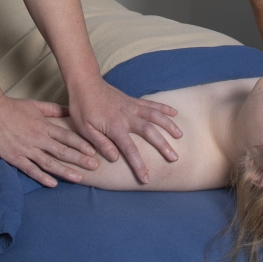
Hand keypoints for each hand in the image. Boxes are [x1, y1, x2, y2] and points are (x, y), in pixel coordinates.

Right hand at [0, 95, 100, 187]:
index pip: (66, 136)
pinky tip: (53, 184)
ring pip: (49, 163)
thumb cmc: (12, 106)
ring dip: (65, 171)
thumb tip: (69, 110)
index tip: (94, 151)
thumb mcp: (35, 105)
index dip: (81, 144)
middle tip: (94, 167)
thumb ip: (53, 109)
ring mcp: (27, 149)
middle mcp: (38, 139)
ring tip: (79, 178)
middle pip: (62, 151)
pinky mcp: (15, 157)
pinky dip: (42, 177)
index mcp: (44, 126)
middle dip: (79, 159)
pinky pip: (31, 169)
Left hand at [66, 77, 182, 184]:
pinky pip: (151, 104)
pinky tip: (175, 113)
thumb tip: (115, 158)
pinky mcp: (132, 100)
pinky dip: (164, 108)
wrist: (84, 82)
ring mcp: (131, 106)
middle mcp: (127, 116)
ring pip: (154, 115)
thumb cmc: (82, 107)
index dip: (138, 165)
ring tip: (180, 136)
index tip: (146, 178)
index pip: (129, 149)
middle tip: (174, 158)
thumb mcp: (84, 129)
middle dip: (163, 145)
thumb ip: (100, 143)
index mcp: (114, 126)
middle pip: (149, 131)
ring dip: (168, 125)